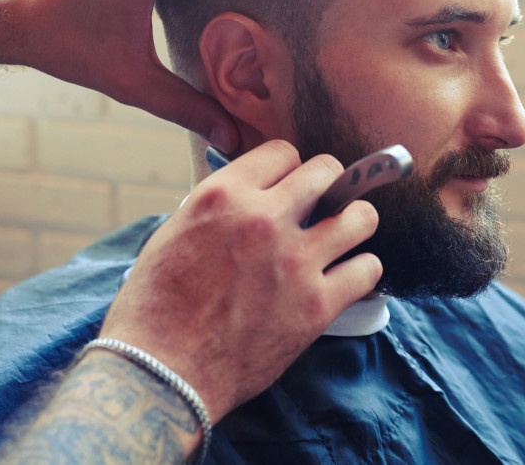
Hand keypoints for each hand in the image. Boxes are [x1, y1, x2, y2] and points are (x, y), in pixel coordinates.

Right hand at [97, 140, 381, 422]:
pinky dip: (362, 271)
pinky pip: (368, 269)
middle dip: (329, 184)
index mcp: (223, 196)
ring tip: (345, 234)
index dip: (289, 169)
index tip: (290, 187)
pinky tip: (348, 276)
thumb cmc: (157, 306)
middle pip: (327, 171)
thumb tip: (254, 192)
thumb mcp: (176, 231)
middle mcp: (263, 220)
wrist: (161, 373)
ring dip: (355, 222)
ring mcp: (295, 262)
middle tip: (325, 203)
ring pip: (360, 217)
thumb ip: (220, 205)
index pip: (283, 152)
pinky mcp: (316, 305)